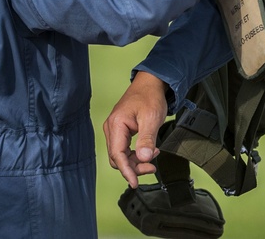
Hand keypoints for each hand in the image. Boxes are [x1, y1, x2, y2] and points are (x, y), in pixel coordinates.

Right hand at [102, 71, 168, 187]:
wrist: (150, 83)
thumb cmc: (150, 96)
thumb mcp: (151, 118)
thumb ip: (147, 139)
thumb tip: (144, 159)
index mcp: (116, 125)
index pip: (117, 155)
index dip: (127, 171)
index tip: (135, 183)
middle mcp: (111, 128)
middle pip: (118, 158)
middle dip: (134, 167)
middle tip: (151, 168)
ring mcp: (115, 129)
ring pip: (121, 155)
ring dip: (135, 161)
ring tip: (153, 158)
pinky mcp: (120, 130)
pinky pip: (124, 149)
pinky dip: (136, 154)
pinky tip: (149, 152)